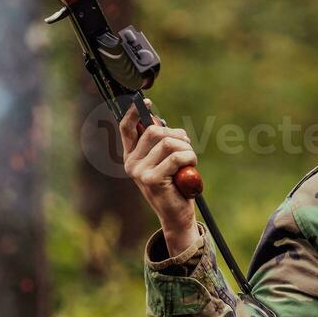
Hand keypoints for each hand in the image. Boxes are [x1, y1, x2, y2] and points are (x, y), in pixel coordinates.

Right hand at [119, 102, 196, 245]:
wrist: (177, 214)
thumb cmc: (174, 185)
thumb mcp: (164, 161)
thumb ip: (159, 143)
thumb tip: (155, 120)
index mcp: (131, 156)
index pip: (126, 129)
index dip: (134, 112)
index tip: (146, 102)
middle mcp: (131, 163)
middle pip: (154, 131)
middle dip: (177, 135)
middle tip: (187, 148)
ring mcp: (139, 172)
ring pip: (168, 143)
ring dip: (186, 148)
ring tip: (189, 161)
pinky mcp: (152, 180)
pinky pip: (176, 157)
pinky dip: (189, 158)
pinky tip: (191, 167)